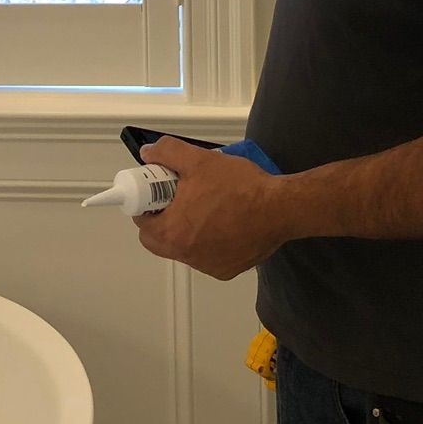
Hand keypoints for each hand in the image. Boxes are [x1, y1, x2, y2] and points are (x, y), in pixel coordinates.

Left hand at [134, 137, 292, 279]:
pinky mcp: (226, 270)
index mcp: (172, 232)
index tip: (160, 191)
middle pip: (159, 239)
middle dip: (163, 218)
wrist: (280, 208)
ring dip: (187, 229)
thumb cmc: (239, 186)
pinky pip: (207, 256)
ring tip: (208, 205)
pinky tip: (226, 222)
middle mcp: (186, 255)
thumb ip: (168, 153)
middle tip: (180, 196)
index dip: (147, 202)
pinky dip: (210, 241)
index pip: (142, 222)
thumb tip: (148, 154)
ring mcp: (207, 266)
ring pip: (184, 247)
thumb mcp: (199, 159)